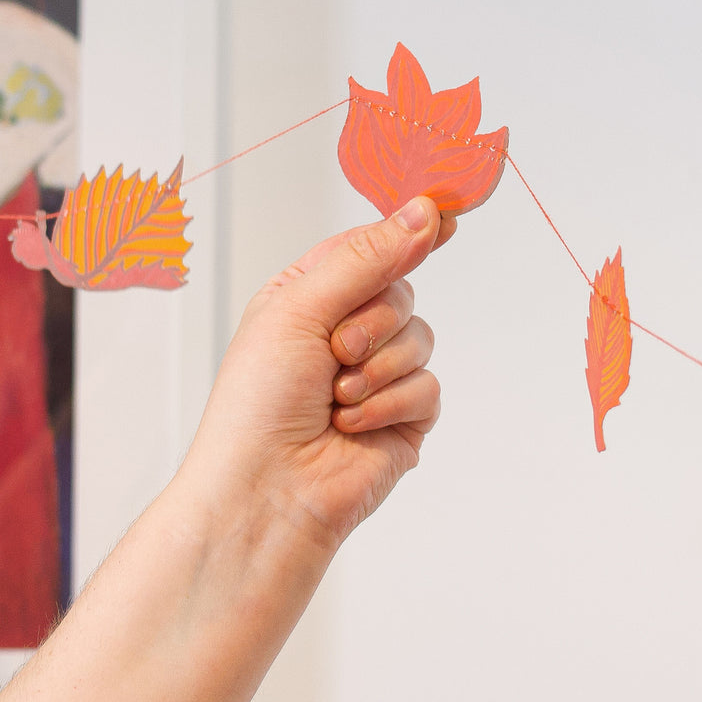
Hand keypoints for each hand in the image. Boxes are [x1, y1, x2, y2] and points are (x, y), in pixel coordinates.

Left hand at [185, 194, 454, 550]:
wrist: (266, 490)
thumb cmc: (257, 403)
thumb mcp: (299, 307)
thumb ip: (367, 258)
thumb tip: (424, 211)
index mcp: (308, 296)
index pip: (368, 248)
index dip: (403, 233)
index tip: (443, 217)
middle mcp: (344, 331)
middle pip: (401, 291)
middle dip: (373, 321)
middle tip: (336, 352)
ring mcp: (377, 376)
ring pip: (420, 337)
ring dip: (378, 368)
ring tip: (337, 399)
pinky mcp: (403, 419)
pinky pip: (428, 386)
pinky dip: (391, 404)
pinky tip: (353, 426)